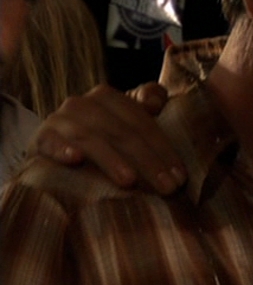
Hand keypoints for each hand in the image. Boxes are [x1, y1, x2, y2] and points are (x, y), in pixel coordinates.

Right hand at [28, 82, 185, 193]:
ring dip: (111, 160)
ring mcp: (60, 119)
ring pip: (92, 137)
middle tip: (167, 187)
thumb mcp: (126, 123)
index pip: (142, 122)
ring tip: (129, 181)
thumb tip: (156, 101)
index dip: (164, 148)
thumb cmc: (102, 140)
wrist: (54, 152)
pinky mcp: (40, 138)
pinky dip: (62, 149)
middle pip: (122, 132)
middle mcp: (84, 103)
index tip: (180, 177)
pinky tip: (75, 159)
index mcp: (109, 97)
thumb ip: (147, 106)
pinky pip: (50, 141)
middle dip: (148, 161)